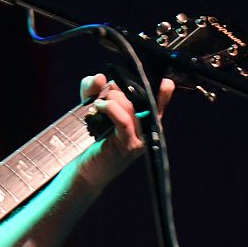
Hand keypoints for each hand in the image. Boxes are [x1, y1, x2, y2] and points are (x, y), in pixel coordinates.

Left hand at [72, 72, 174, 191]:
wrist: (85, 169)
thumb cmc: (90, 139)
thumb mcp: (90, 107)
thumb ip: (93, 89)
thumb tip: (100, 77)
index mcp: (145, 118)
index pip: (159, 98)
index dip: (162, 89)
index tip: (160, 80)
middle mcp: (148, 128)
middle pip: (139, 96)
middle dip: (117, 88)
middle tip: (100, 94)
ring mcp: (141, 138)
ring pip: (131, 106)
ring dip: (111, 98)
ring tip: (97, 103)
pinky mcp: (129, 145)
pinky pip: (124, 120)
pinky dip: (110, 108)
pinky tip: (99, 106)